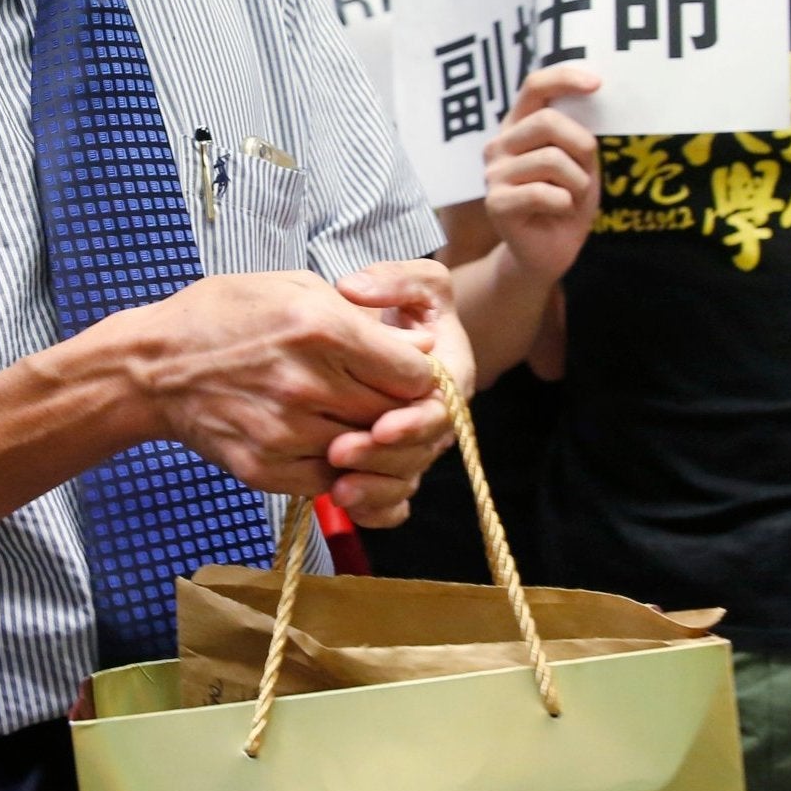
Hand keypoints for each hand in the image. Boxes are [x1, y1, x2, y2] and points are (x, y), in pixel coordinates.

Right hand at [124, 270, 439, 499]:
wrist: (151, 368)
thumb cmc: (222, 315)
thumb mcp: (293, 288)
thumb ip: (360, 316)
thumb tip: (422, 346)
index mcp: (321, 330)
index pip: (414, 374)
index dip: (418, 375)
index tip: (403, 370)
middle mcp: (308, 385)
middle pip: (395, 416)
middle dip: (397, 408)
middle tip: (381, 396)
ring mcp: (287, 433)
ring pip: (365, 452)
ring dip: (366, 438)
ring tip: (344, 413)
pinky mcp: (267, 469)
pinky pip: (329, 481)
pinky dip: (334, 465)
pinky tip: (318, 437)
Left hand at [330, 258, 472, 526]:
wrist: (399, 334)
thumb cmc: (407, 304)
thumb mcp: (414, 282)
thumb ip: (393, 281)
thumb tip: (354, 290)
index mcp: (453, 374)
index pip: (440, 407)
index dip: (412, 420)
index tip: (378, 425)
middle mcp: (440, 416)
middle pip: (421, 451)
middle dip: (383, 458)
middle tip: (341, 454)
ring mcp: (419, 444)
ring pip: (405, 479)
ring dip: (375, 488)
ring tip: (338, 488)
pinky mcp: (397, 463)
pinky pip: (394, 500)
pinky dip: (375, 509)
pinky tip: (348, 507)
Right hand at [484, 64, 601, 283]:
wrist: (548, 253)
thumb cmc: (566, 202)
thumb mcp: (580, 163)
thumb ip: (578, 134)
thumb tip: (593, 97)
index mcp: (519, 127)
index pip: (535, 86)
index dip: (564, 78)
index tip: (597, 84)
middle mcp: (500, 144)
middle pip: (548, 122)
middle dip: (581, 148)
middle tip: (585, 175)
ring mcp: (494, 173)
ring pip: (552, 159)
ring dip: (577, 183)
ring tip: (570, 199)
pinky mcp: (496, 202)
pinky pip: (546, 193)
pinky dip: (565, 204)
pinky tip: (558, 213)